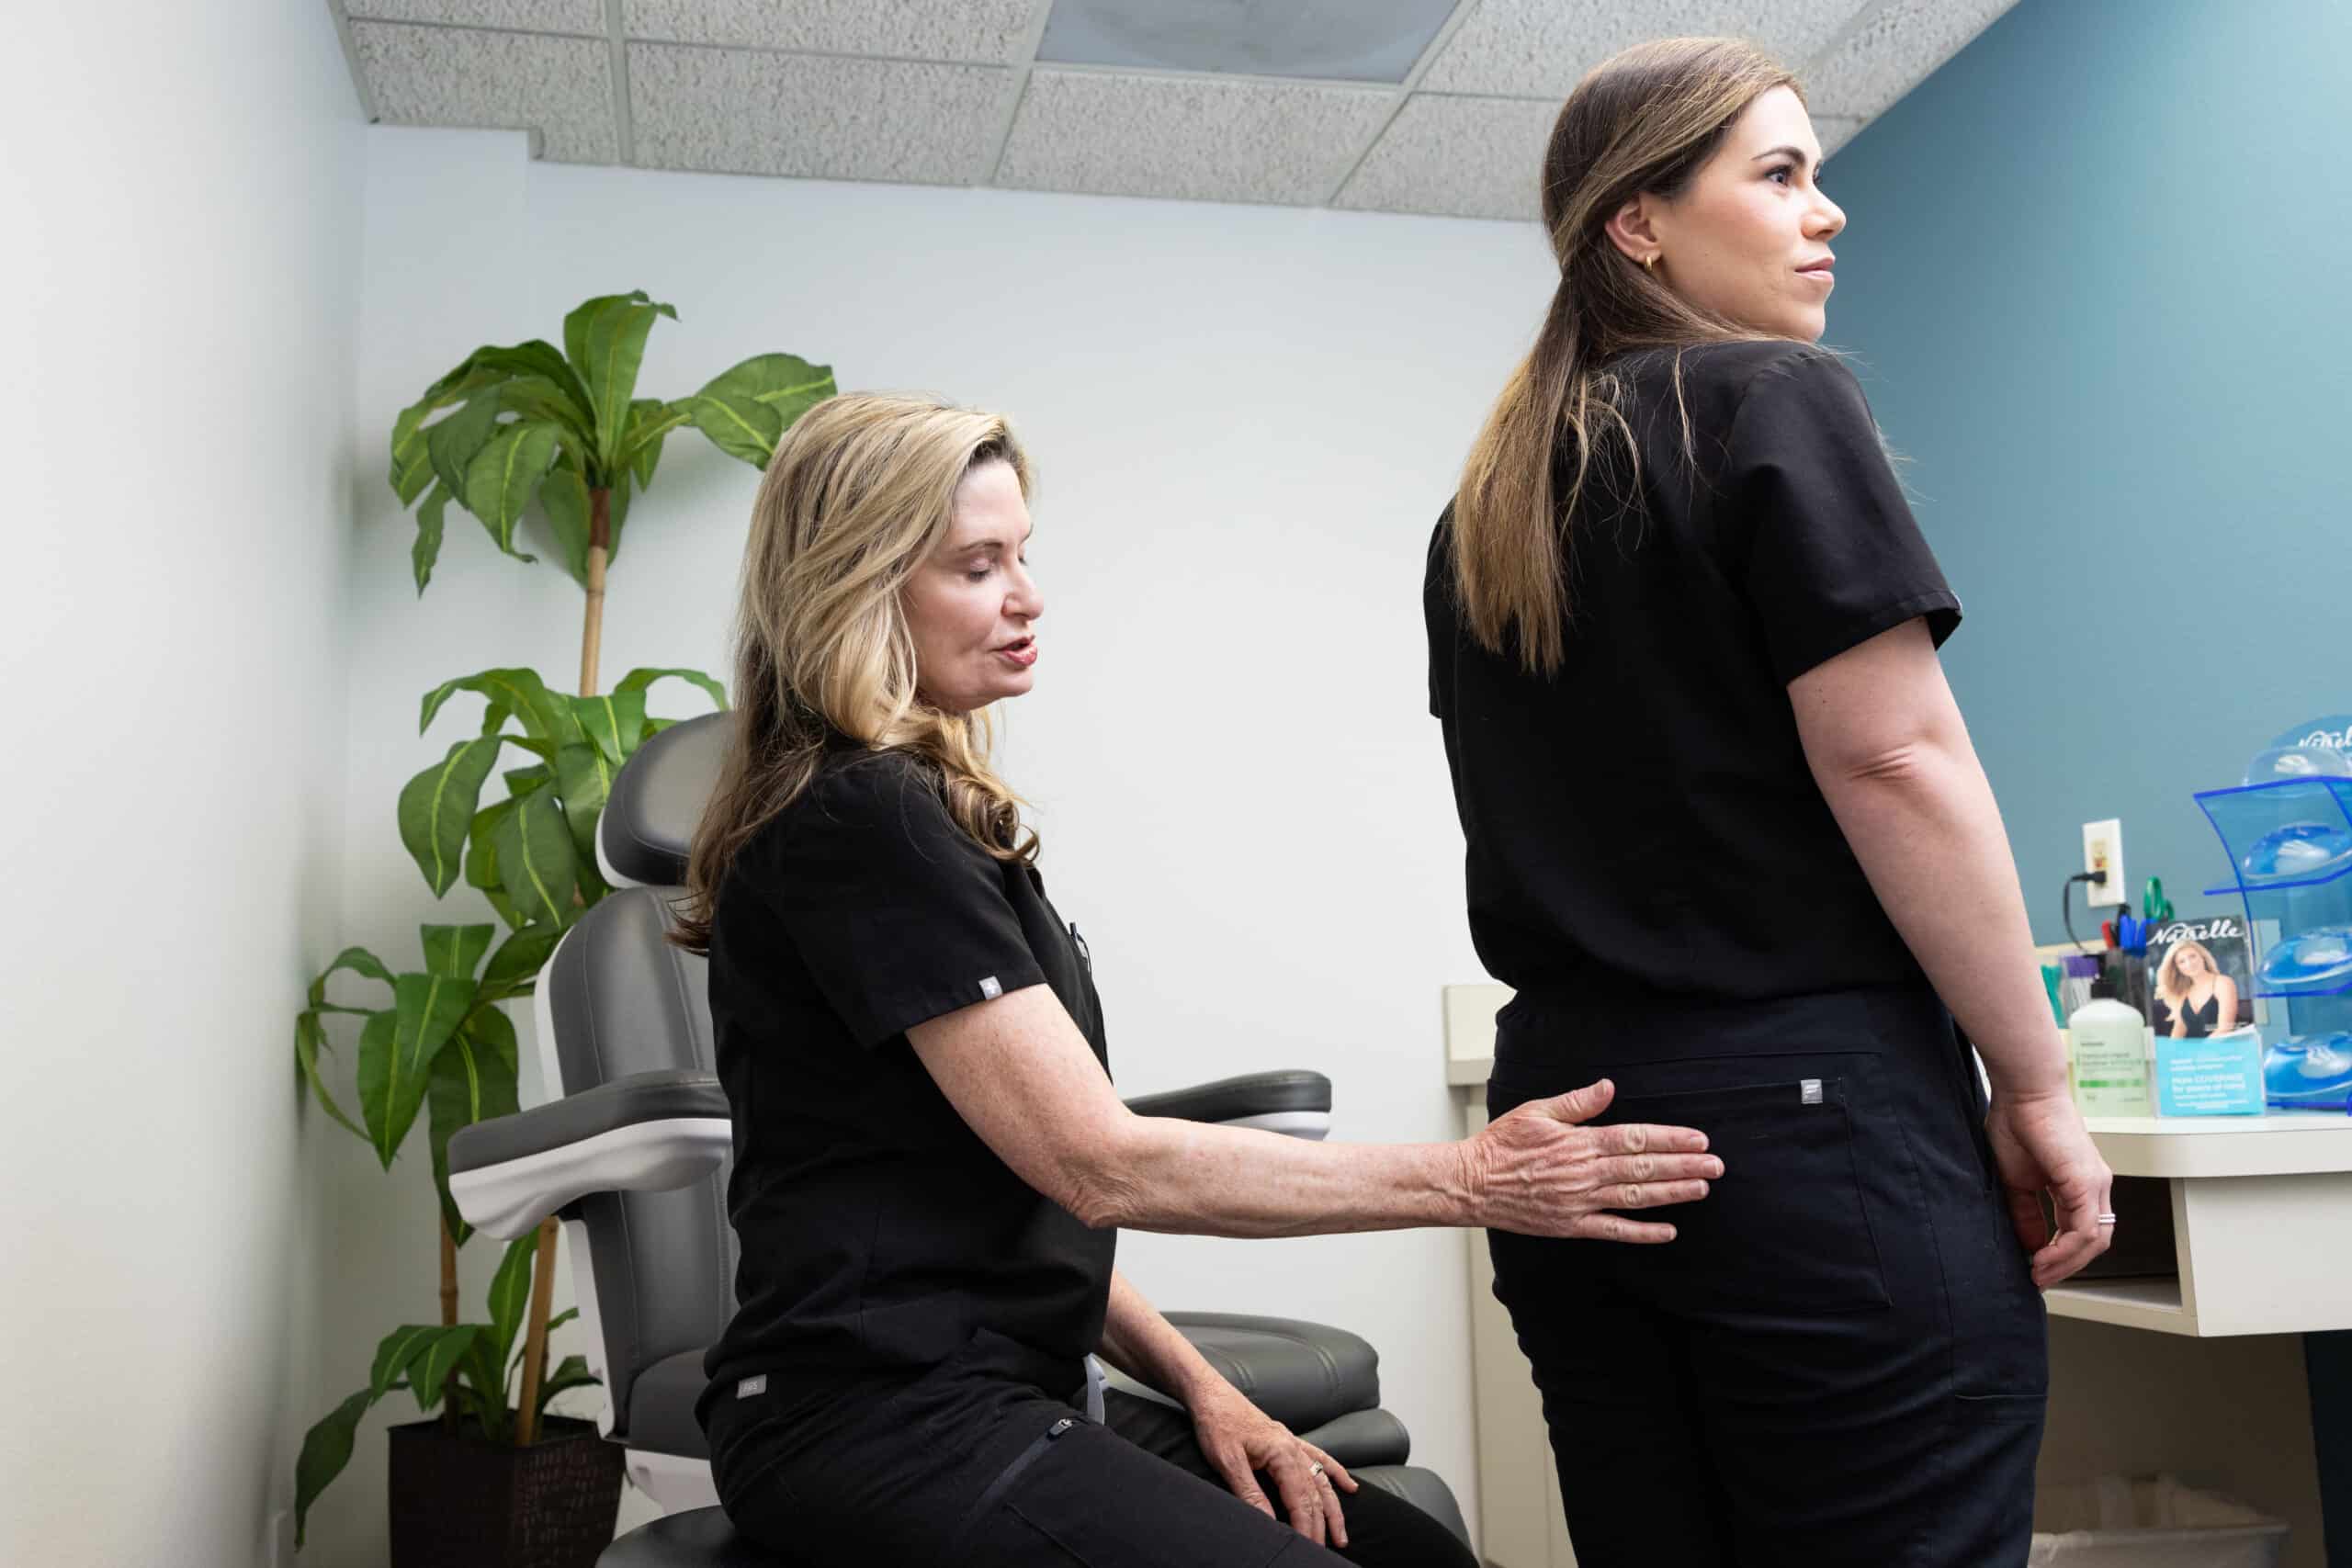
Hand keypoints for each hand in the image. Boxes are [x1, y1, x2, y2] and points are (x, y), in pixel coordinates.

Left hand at [1185, 1380, 1357, 1547]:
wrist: (1210, 1394)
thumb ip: (1250, 1493)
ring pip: (1322, 1480)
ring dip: (1333, 1507)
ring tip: (1341, 1533)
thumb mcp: (1228, 1462)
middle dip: (1322, 1525)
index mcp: (1281, 1453)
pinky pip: (1319, 1458)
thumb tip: (1268, 1522)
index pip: (1300, 1499)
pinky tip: (1348, 1485)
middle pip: (1314, 1493)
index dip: (1305, 1527)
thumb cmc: (1217, 1423)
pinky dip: (1335, 1473)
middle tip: (1326, 1550)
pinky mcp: (1286, 1440)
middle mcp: (1292, 1448)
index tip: (1308, 1547)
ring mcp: (1292, 1443)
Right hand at [1467, 1079, 1718, 1238]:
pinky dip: (1642, 1232)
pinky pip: (1614, 1230)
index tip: (1698, 1140)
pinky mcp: (1572, 1225)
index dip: (1670, 1140)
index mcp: (1579, 1143)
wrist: (1472, 1183)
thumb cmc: (1502, 1145)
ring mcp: (1580, 1202)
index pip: (1635, 1139)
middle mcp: (1585, 1174)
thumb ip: (1576, 1102)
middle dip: (1684, 1166)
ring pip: (1636, 1198)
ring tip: (1701, 1189)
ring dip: (1672, 1194)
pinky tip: (1667, 1231)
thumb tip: (1608, 1087)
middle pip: (1644, 1169)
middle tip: (1716, 1165)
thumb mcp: (1536, 1111)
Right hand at [1984, 1087, 2112, 1287]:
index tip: (2035, 1269)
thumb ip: (2025, 1212)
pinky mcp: (2087, 1181)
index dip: (2060, 1255)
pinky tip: (2042, 1256)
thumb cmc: (2016, 1123)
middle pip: (2093, 1242)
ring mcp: (2096, 1184)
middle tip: (2039, 1278)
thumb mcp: (2016, 1179)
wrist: (2024, 1092)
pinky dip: (2065, 1249)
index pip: (2080, 1231)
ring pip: (2094, 1240)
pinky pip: (2083, 1229)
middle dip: (2067, 1266)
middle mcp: (2096, 1186)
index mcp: (2079, 1184)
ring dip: (2066, 1263)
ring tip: (2038, 1272)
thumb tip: (2030, 1244)